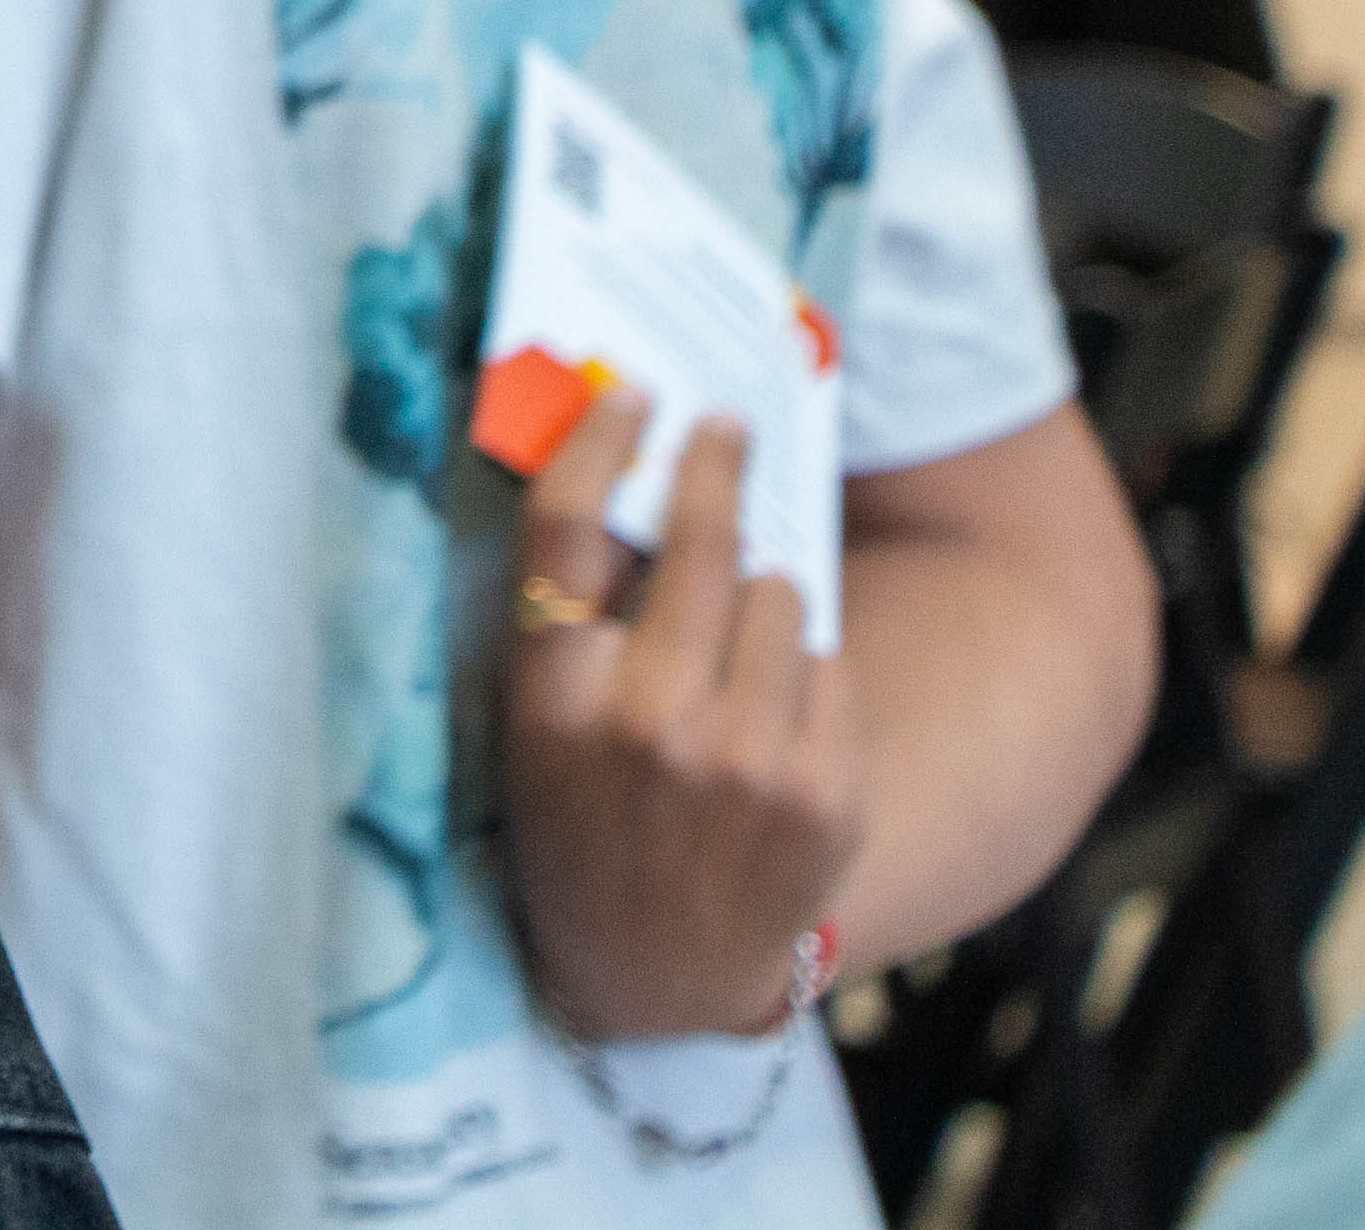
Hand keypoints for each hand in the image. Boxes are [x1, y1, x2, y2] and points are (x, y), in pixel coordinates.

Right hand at [499, 392, 860, 1040]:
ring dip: (764, 591)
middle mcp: (646, 725)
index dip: (603, 443)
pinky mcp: (824, 796)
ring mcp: (746, 763)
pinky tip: (771, 704)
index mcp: (552, 699)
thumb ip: (573, 617)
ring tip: (735, 634)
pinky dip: (803, 666)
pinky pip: (829, 668)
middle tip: (726, 426)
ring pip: (782, 597)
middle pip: (699, 544)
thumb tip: (639, 478)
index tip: (637, 393)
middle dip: (715, 468)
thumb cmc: (580, 822)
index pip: (569, 528)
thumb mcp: (535, 724)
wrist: (651, 970)